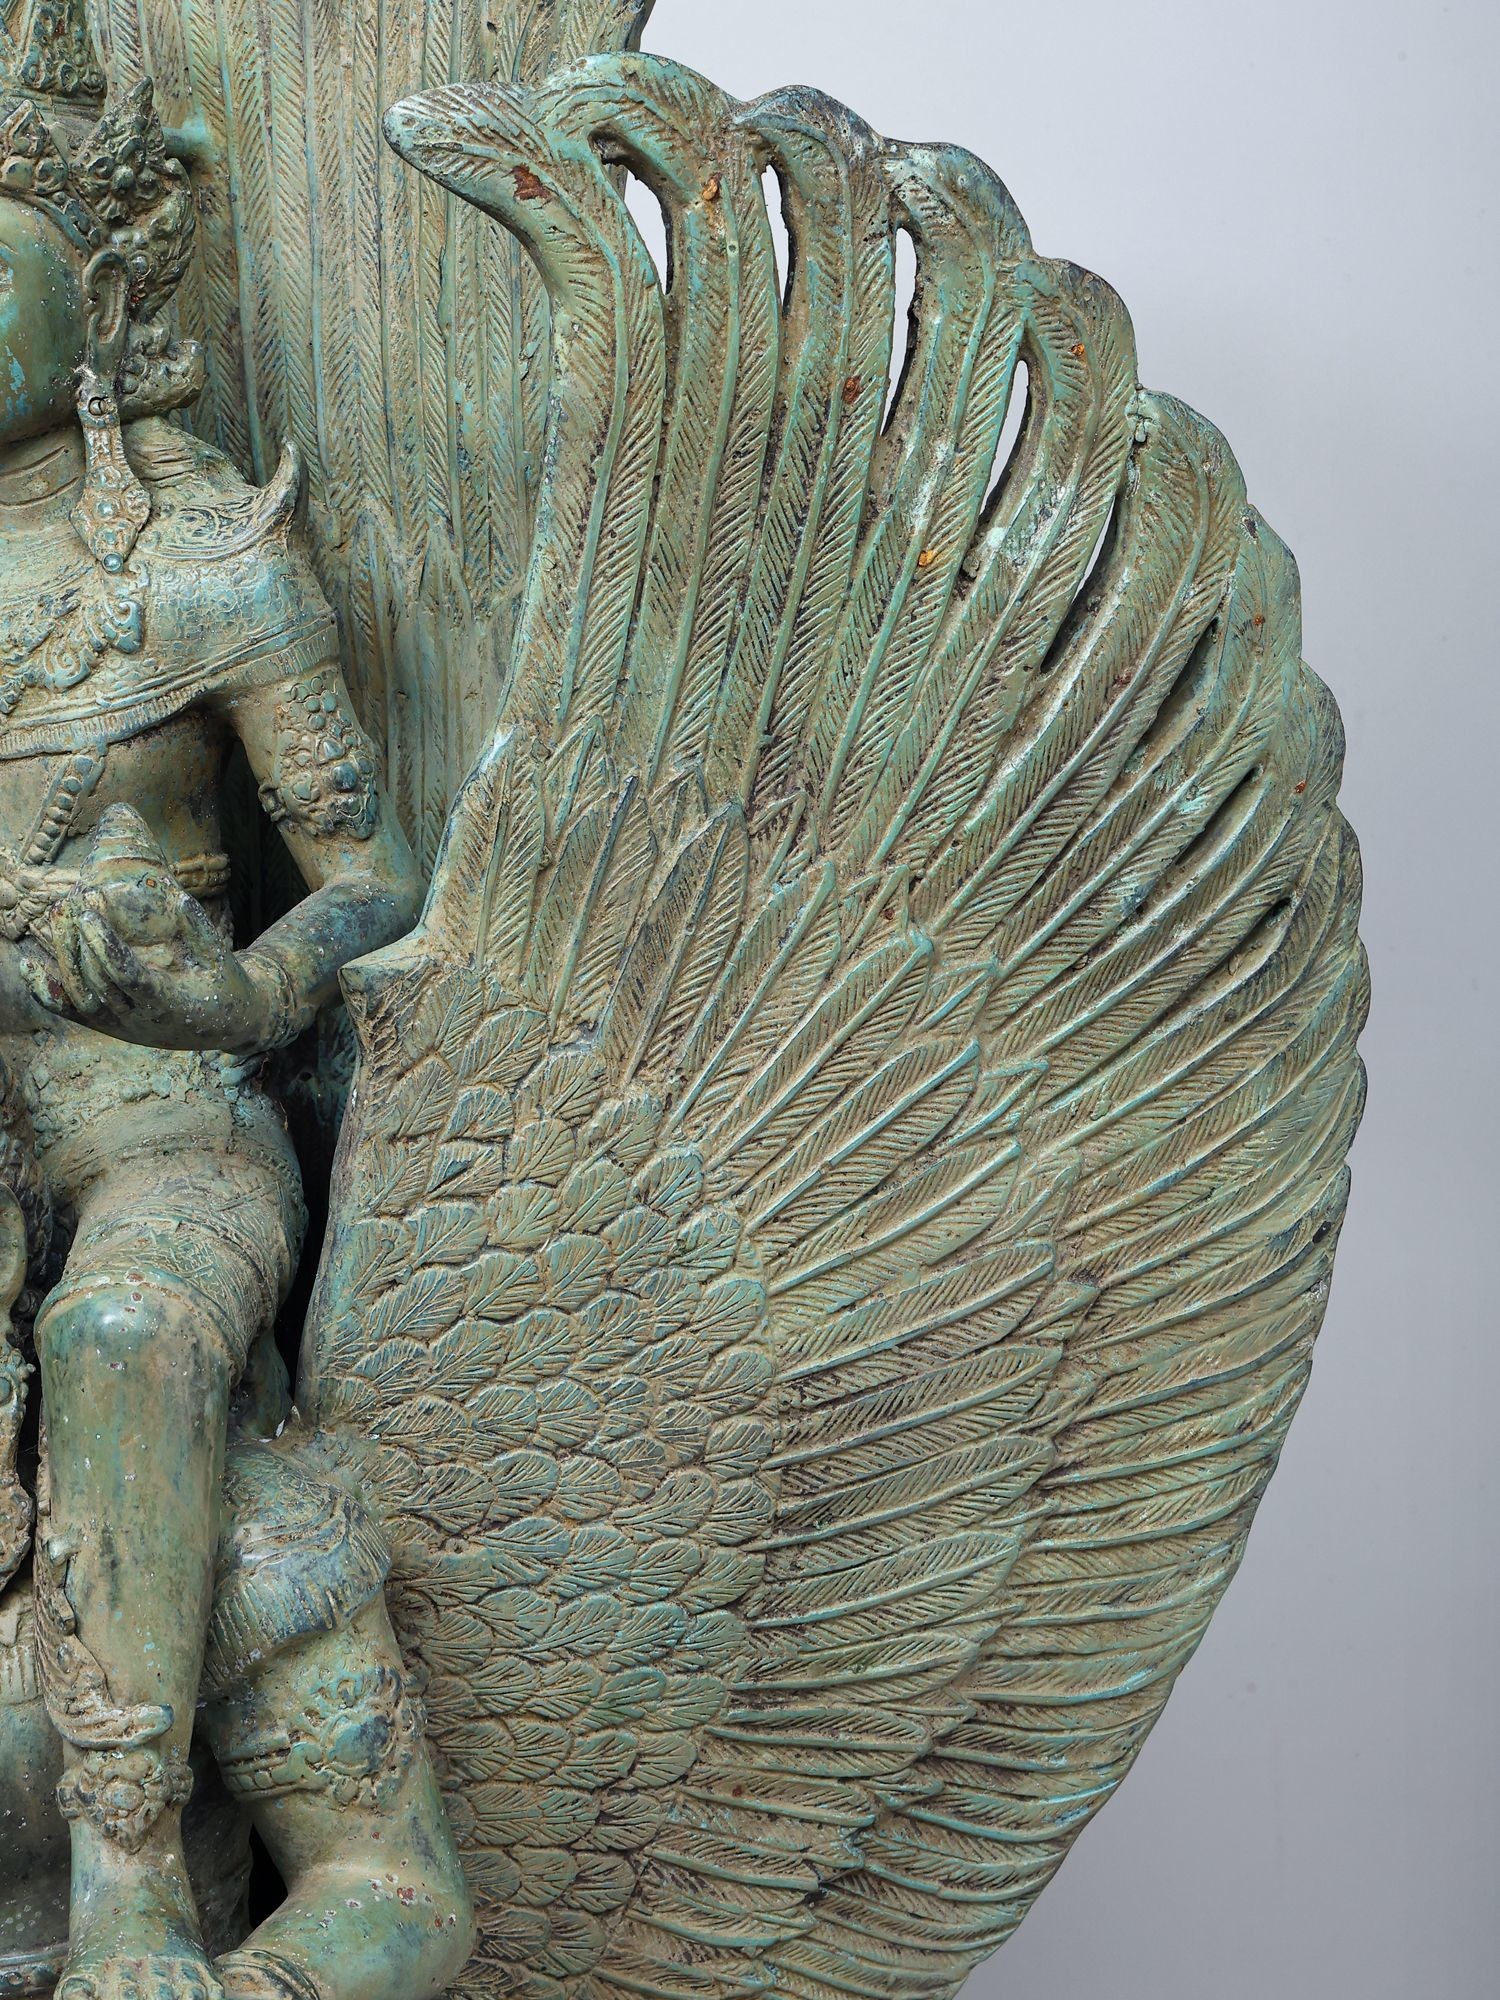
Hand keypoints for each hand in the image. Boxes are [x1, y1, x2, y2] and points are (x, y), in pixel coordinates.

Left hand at [25, 807, 278, 1053]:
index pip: (125, 973)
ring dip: (64, 954)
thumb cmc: (224, 984)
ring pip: (80, 992)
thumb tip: (176, 896)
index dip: (104, 943)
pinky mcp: (110, 1027)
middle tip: (71, 901)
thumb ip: (199, 929)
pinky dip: (45, 990)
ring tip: (59, 915)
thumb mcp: (220, 957)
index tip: (89, 911)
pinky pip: (71, 1011)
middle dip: (80, 938)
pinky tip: (27, 964)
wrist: (226, 1024)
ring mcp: (121, 1027)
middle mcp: (139, 1020)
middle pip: (96, 979)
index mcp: (167, 1003)